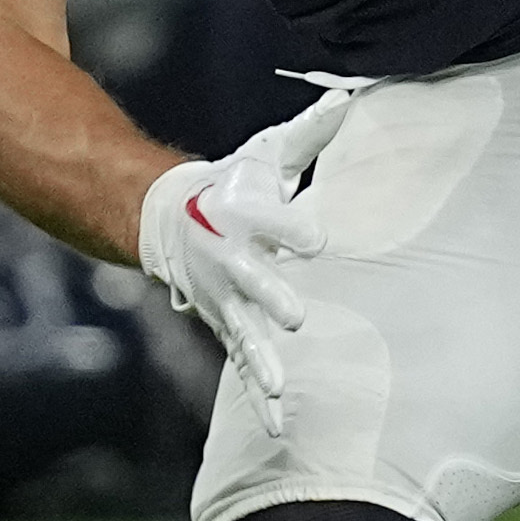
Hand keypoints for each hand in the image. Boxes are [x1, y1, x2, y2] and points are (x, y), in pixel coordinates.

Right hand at [138, 87, 349, 435]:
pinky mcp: (227, 325)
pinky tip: (278, 423)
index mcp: (247, 215)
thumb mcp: (266, 152)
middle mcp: (235, 261)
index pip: (271, 221)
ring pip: (245, 333)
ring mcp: (227, 299)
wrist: (170, 219)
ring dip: (262, 360)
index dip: (289, 227)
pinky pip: (244, 363)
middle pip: (254, 282)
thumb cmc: (233, 182)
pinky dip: (259, 392)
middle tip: (294, 316)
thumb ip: (310, 132)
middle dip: (271, 298)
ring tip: (280, 388)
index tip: (314, 238)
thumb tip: (349, 96)